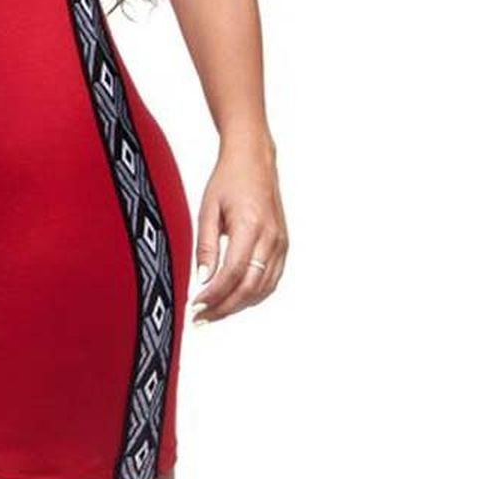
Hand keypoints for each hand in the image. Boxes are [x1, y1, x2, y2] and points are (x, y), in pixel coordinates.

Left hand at [189, 138, 286, 325]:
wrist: (254, 159)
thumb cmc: (229, 180)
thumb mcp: (208, 209)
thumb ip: (206, 246)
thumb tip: (203, 279)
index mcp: (249, 226)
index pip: (232, 274)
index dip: (214, 295)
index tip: (195, 306)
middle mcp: (270, 238)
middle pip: (249, 287)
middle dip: (224, 308)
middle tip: (201, 318)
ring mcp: (280, 243)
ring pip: (263, 288)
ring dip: (238, 305)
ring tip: (214, 313)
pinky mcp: (283, 245)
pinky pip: (271, 279)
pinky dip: (254, 294)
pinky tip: (235, 299)